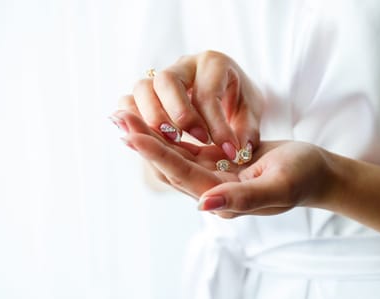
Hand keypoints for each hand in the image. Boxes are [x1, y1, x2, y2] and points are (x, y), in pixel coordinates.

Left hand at [114, 108, 333, 217]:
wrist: (315, 172)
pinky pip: (187, 148)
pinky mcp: (217, 163)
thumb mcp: (278, 186)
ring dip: (151, 135)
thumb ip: (242, 199)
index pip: (181, 174)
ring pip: (175, 155)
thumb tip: (204, 204)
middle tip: (117, 115)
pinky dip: (169, 134)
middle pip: (170, 165)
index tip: (130, 131)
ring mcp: (213, 177)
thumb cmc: (302, 177)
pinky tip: (153, 119)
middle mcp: (211, 191)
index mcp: (222, 200)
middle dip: (143, 141)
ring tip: (126, 114)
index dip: (155, 152)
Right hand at [129, 50, 262, 162]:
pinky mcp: (147, 92)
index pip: (208, 93)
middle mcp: (184, 65)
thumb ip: (246, 132)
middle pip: (167, 81)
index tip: (228, 151)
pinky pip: (128, 101)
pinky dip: (134, 119)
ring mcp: (161, 77)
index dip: (217, 125)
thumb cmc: (239, 102)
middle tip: (194, 141)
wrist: (227, 93)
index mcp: (213, 64)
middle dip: (178, 115)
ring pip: (142, 88)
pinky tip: (148, 139)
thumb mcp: (251, 114)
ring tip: (172, 142)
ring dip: (152, 118)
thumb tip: (237, 152)